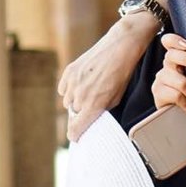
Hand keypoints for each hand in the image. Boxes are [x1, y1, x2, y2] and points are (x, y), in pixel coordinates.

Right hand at [58, 15, 157, 141]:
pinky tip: (83, 83)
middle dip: (81, 114)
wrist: (119, 49)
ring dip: (76, 101)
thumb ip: (100, 110)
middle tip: (92, 105)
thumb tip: (90, 120)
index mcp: (93, 106)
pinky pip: (64, 89)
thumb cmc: (121, 75)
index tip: (77, 137)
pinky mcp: (68, 72)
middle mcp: (80, 97)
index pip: (75, 129)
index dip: (75, 135)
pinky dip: (70, 90)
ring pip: (68, 102)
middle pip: (74, 115)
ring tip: (90, 91)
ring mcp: (72, 84)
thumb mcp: (116, 98)